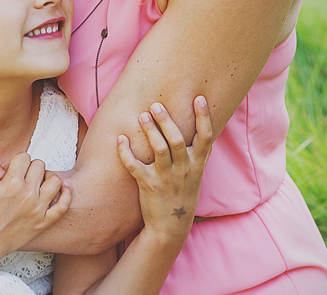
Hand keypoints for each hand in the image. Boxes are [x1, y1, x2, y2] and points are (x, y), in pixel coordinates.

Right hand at [0, 152, 71, 265]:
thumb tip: (7, 168)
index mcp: (12, 184)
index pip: (24, 157)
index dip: (15, 162)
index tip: (10, 172)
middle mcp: (28, 195)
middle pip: (39, 166)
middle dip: (29, 168)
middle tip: (20, 179)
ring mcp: (38, 210)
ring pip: (55, 180)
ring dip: (47, 177)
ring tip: (37, 182)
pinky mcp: (43, 223)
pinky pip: (63, 205)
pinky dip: (66, 194)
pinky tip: (62, 187)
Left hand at [117, 96, 212, 244]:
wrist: (171, 228)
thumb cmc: (182, 194)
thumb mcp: (196, 175)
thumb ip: (197, 153)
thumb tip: (201, 126)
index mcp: (197, 165)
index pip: (206, 137)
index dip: (203, 117)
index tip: (199, 98)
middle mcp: (184, 170)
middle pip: (178, 140)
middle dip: (167, 121)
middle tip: (156, 105)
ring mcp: (166, 179)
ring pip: (159, 150)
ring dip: (150, 131)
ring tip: (142, 116)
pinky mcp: (148, 186)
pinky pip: (135, 166)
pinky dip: (126, 153)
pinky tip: (120, 139)